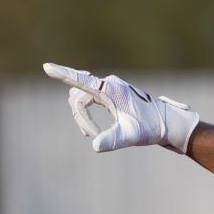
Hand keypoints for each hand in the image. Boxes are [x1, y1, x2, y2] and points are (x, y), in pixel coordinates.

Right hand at [43, 62, 199, 153]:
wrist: (167, 123)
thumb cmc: (151, 128)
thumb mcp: (131, 135)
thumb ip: (112, 139)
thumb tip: (95, 147)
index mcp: (111, 89)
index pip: (81, 81)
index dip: (62, 74)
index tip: (46, 67)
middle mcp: (110, 84)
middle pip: (78, 97)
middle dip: (81, 118)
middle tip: (92, 136)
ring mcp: (111, 86)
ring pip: (82, 98)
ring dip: (83, 116)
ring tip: (94, 134)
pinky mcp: (113, 92)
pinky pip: (90, 96)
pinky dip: (87, 112)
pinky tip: (90, 126)